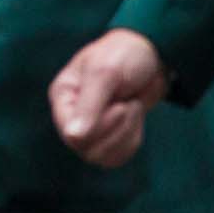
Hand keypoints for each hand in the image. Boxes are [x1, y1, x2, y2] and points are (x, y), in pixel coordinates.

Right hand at [50, 27, 169, 167]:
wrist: (151, 57)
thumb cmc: (123, 56)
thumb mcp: (105, 73)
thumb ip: (89, 106)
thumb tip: (73, 137)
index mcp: (62, 96)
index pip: (71, 134)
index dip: (99, 128)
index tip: (118, 106)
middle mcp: (71, 115)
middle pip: (87, 149)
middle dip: (117, 130)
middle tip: (127, 105)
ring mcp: (90, 128)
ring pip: (103, 156)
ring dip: (126, 134)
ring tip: (131, 107)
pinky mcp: (109, 136)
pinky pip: (117, 156)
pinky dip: (132, 140)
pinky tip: (134, 119)